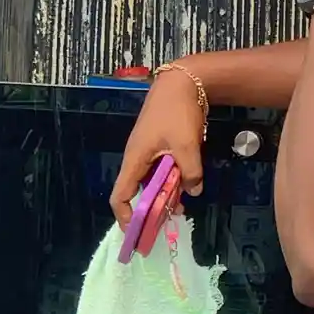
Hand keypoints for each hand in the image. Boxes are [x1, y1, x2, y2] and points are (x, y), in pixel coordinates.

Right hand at [111, 66, 204, 222]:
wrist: (182, 81)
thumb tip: (193, 191)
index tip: (137, 232)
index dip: (125, 216)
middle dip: (150, 209)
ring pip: (151, 181)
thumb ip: (190, 172)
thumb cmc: (177, 113)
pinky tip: (186, 187)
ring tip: (180, 209)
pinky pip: (161, 169)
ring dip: (164, 195)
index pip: (120, 195)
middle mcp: (137, 158)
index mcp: (135, 159)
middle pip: (137, 191)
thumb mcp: (187, 146)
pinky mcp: (159, 145)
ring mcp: (148, 151)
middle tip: (166, 224)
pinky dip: (170, 180)